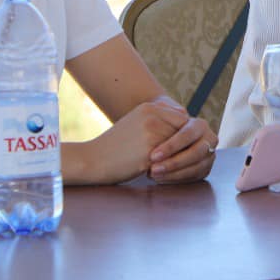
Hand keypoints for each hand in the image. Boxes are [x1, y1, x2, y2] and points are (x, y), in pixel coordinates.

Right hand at [77, 99, 191, 184]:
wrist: (92, 160)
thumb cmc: (116, 144)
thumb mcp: (137, 122)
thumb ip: (160, 119)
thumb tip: (187, 121)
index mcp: (149, 107)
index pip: (182, 118)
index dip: (183, 133)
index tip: (180, 145)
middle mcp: (152, 117)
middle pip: (183, 132)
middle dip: (182, 145)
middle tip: (177, 157)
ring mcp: (151, 134)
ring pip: (178, 147)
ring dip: (175, 157)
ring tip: (165, 164)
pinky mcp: (149, 153)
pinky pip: (169, 160)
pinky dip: (167, 167)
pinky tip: (156, 171)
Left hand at [147, 106, 217, 183]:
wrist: (165, 136)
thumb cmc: (161, 123)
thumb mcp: (162, 114)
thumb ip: (168, 111)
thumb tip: (180, 111)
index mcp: (200, 125)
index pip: (188, 135)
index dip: (171, 146)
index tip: (153, 156)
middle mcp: (208, 140)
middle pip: (195, 153)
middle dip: (174, 163)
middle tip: (153, 169)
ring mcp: (209, 155)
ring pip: (196, 168)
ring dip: (174, 174)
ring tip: (154, 175)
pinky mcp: (204, 169)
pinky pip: (193, 177)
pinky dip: (177, 180)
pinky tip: (161, 179)